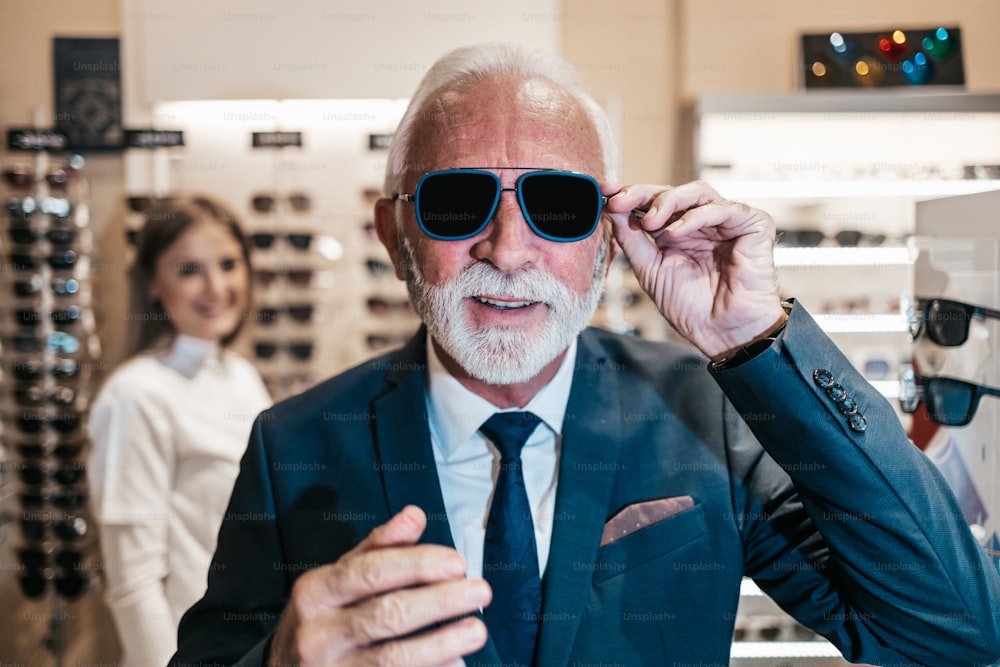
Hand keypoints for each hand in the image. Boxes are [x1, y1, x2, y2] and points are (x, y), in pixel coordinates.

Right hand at [268, 505, 489, 666]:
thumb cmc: (321, 621)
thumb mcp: (336, 579)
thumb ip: (378, 549)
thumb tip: (415, 515)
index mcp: (315, 592)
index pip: (371, 571)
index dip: (418, 565)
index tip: (457, 563)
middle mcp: (317, 634)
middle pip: (387, 614)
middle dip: (439, 601)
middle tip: (479, 591)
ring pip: (393, 658)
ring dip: (441, 643)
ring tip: (476, 630)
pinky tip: (455, 663)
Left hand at [603, 180, 786, 360]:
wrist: (721, 332)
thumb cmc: (691, 308)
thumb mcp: (650, 269)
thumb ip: (632, 238)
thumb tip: (611, 210)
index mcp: (680, 232)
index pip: (654, 203)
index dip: (630, 194)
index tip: (605, 192)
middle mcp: (703, 223)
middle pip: (672, 192)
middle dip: (642, 194)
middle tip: (620, 203)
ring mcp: (728, 222)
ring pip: (696, 192)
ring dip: (667, 202)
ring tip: (650, 223)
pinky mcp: (753, 224)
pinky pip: (722, 208)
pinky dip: (695, 217)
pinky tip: (676, 233)